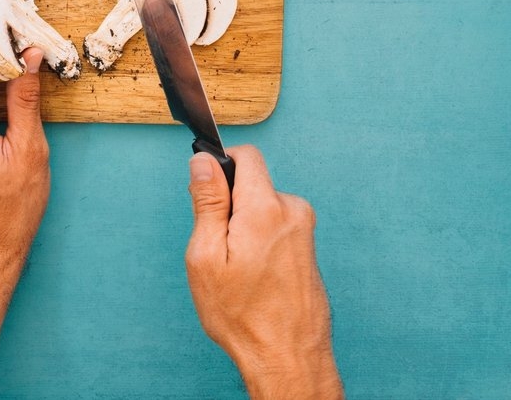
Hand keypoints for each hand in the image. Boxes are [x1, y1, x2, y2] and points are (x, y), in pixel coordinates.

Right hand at [185, 146, 342, 399]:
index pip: (246, 156)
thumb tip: (204, 161)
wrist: (287, 357)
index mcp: (264, 209)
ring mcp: (305, 229)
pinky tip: (256, 275)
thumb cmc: (242, 314)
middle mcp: (292, 211)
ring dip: (246, 226)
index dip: (221, 165)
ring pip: (263, 206)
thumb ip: (207, 202)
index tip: (208, 194)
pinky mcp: (308, 245)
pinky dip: (261, 240)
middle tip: (220, 247)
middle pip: (253, 183)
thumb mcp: (206, 256)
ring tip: (239, 267)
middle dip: (230, 205)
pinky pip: (276, 225)